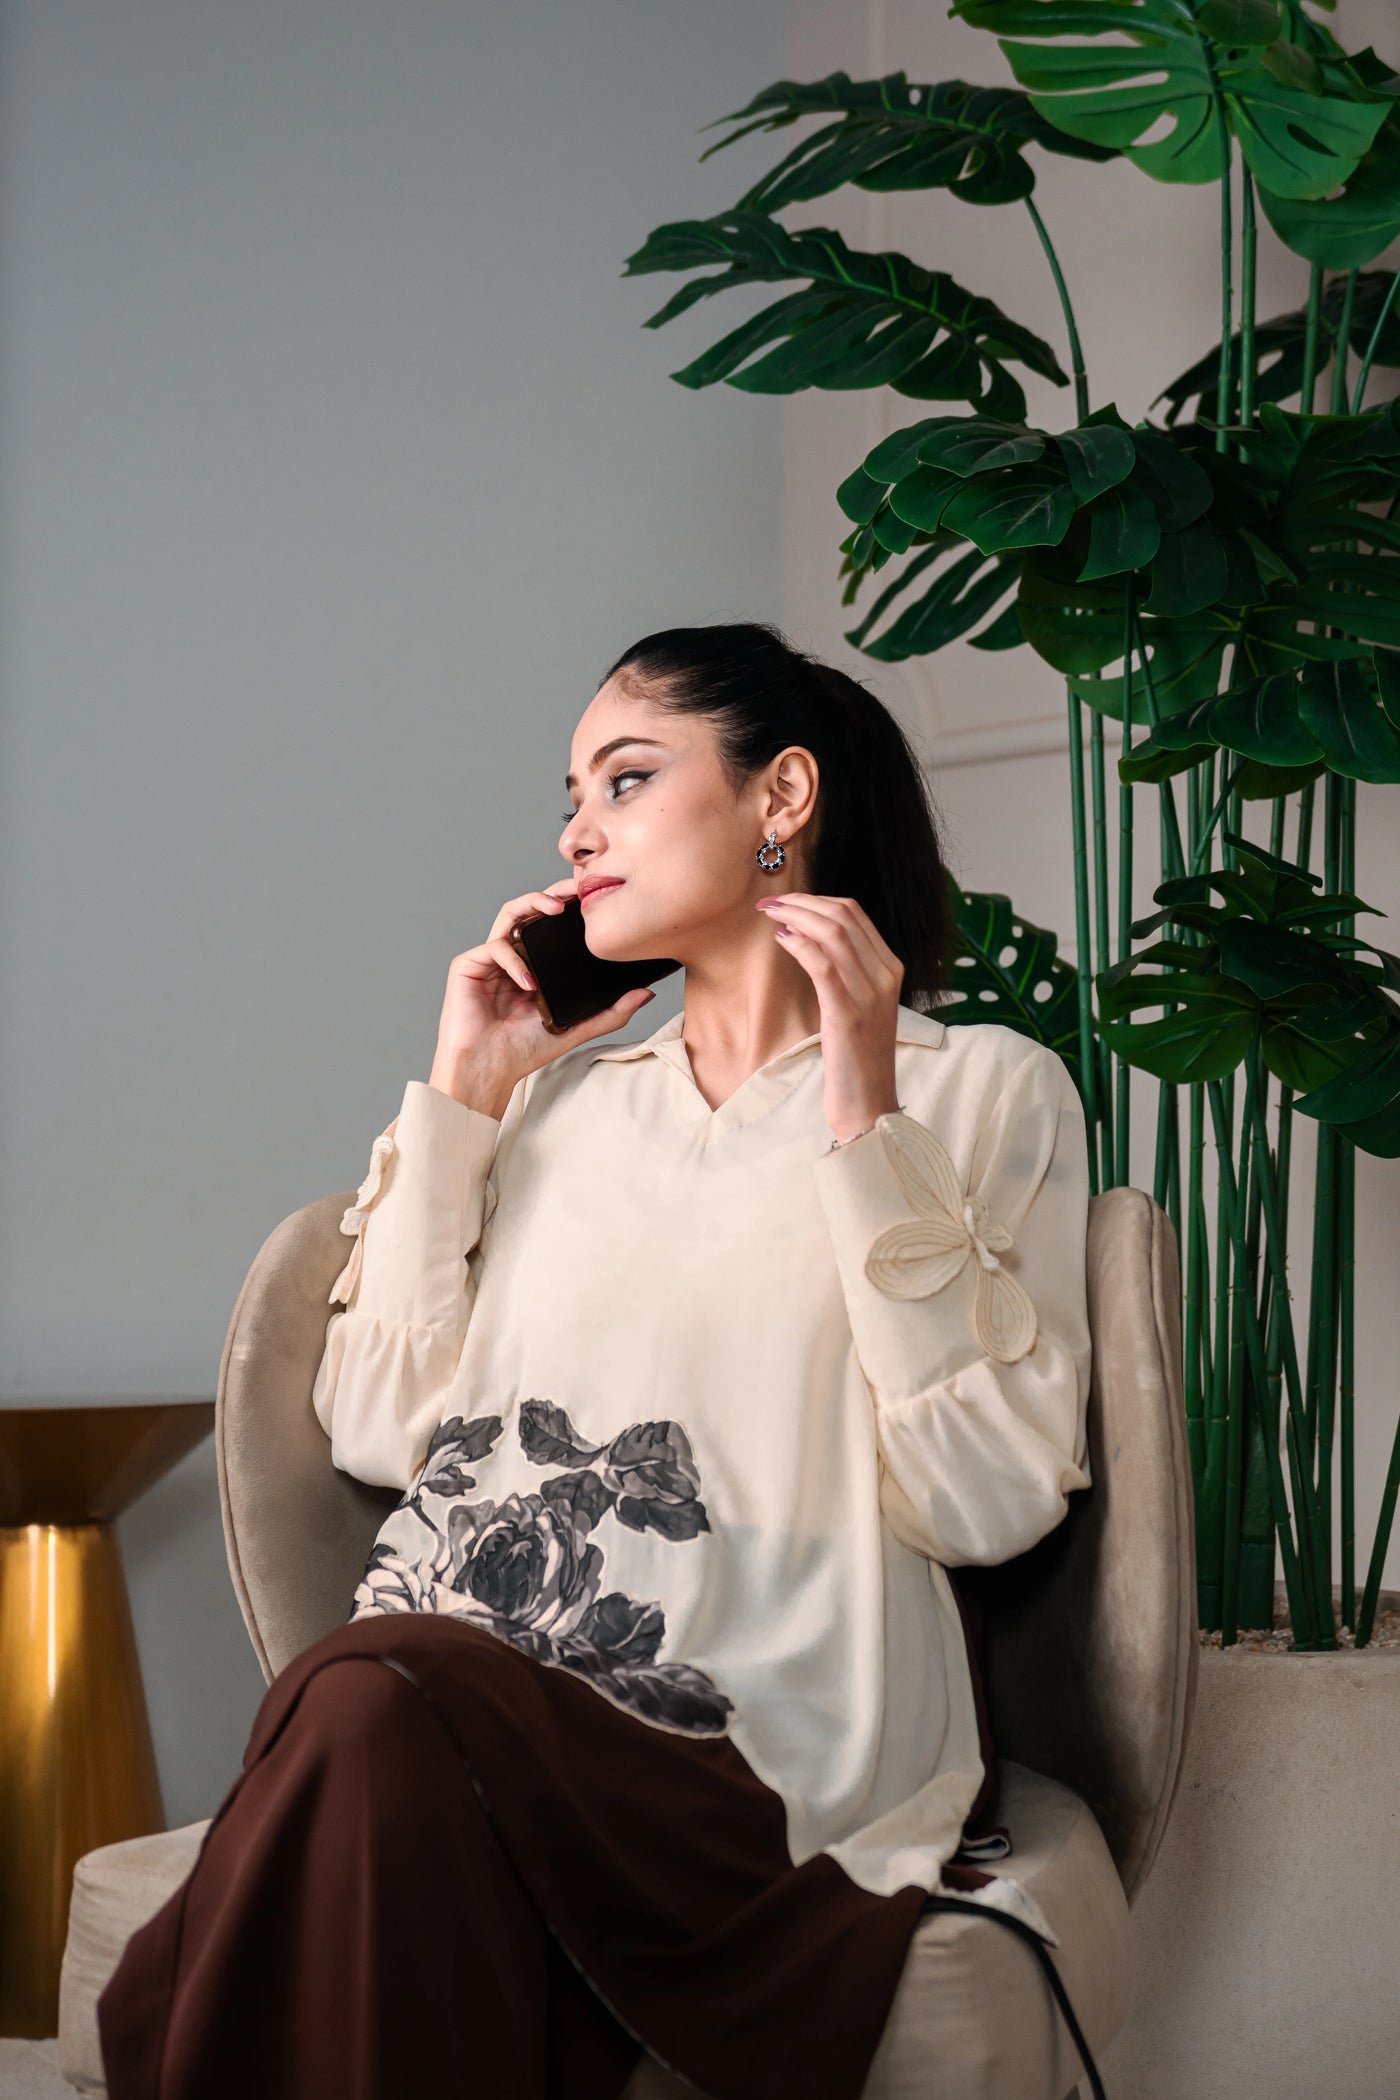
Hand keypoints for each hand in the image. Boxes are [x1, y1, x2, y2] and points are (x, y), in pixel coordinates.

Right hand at [429, 873, 654, 1115]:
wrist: (489, 1070)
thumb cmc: (524, 1050)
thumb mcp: (576, 1028)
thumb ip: (611, 1012)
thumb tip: (645, 994)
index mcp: (534, 964)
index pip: (552, 925)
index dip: (570, 906)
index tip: (594, 897)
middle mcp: (512, 956)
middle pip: (531, 909)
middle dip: (554, 892)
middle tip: (578, 889)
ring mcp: (489, 959)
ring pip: (509, 914)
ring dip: (532, 904)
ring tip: (554, 910)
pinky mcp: (468, 966)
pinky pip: (493, 948)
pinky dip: (513, 960)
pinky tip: (529, 981)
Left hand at [755, 892, 903, 1141]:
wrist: (868, 1104)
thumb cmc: (856, 1058)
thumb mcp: (858, 1007)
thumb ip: (845, 971)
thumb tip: (808, 937)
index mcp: (891, 969)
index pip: (855, 914)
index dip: (816, 899)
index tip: (787, 900)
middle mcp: (885, 976)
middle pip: (843, 915)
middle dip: (801, 901)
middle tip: (769, 902)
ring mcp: (869, 994)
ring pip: (833, 932)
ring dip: (795, 916)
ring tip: (769, 915)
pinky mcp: (847, 1013)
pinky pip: (822, 964)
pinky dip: (799, 944)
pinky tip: (781, 940)